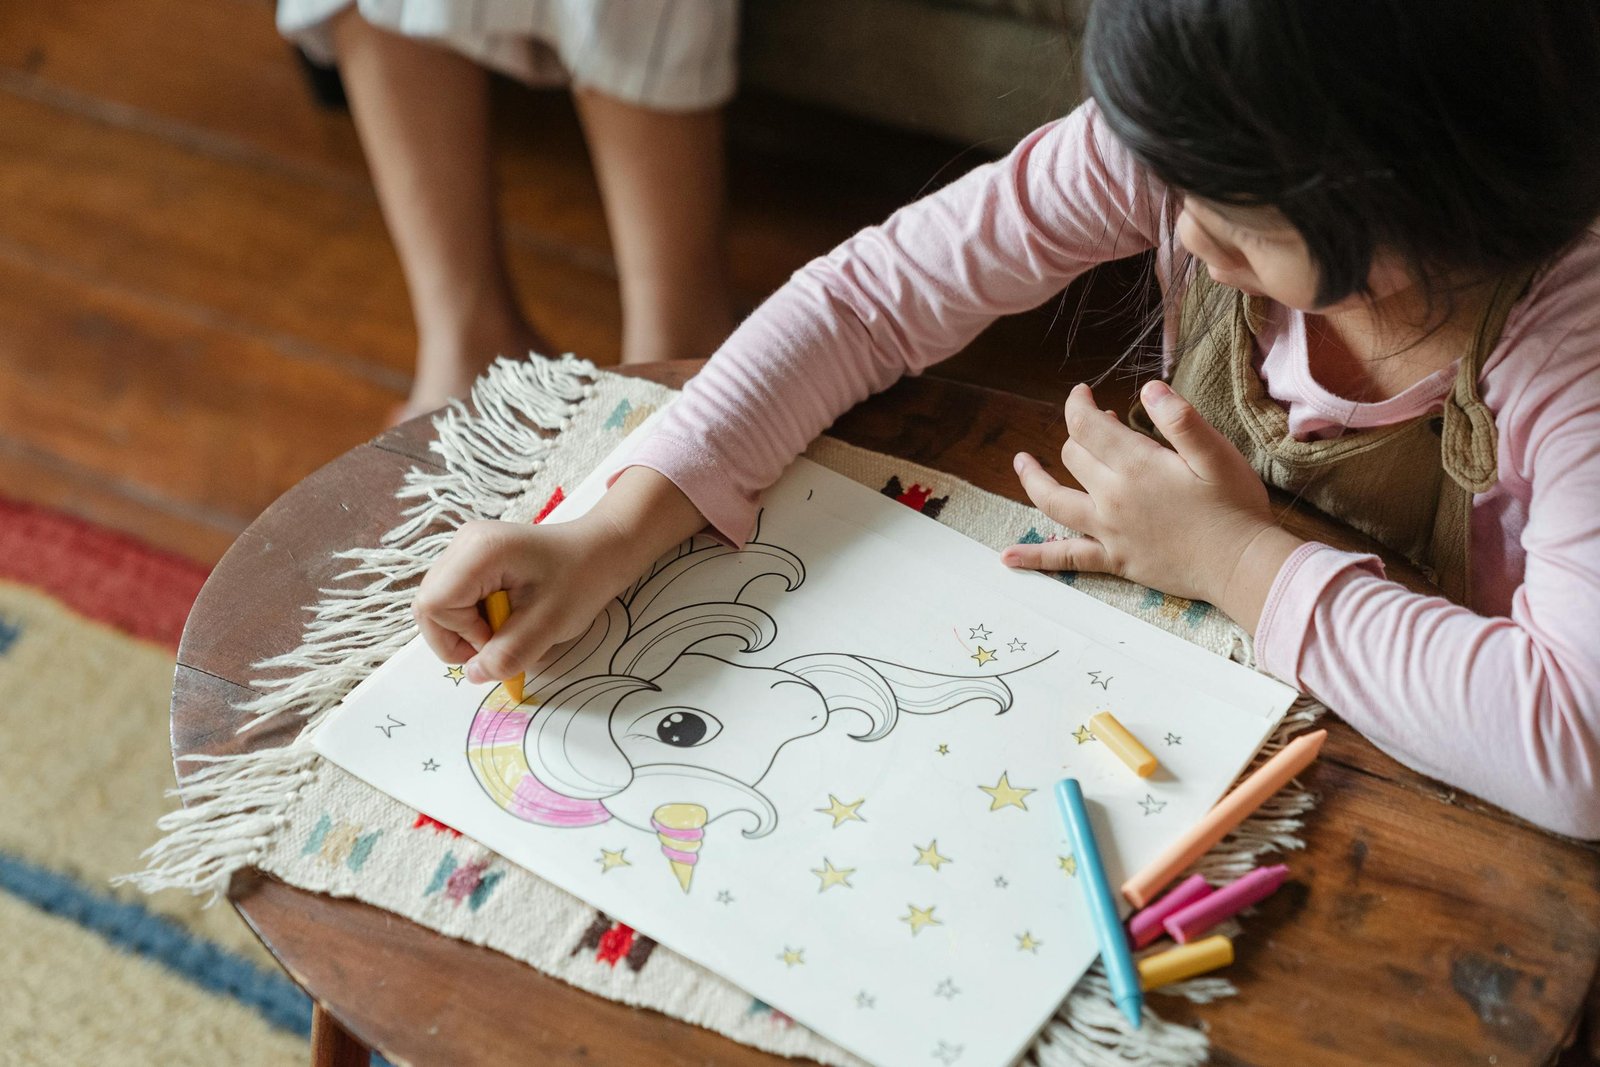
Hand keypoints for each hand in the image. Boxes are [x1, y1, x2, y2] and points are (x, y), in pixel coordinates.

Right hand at [412, 466, 708, 682]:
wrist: (602, 551)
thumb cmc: (582, 579)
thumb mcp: (550, 624)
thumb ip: (509, 653)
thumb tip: (474, 674)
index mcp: (480, 550)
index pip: (435, 606)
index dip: (462, 635)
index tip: (500, 640)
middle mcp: (464, 542)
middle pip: (430, 605)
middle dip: (459, 636)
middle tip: (501, 640)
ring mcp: (465, 548)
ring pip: (439, 604)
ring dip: (467, 628)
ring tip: (507, 626)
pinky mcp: (471, 559)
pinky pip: (454, 598)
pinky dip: (473, 617)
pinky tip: (505, 614)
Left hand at [1000, 381, 1302, 628]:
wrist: (1241, 565)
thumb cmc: (1234, 505)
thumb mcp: (1217, 453)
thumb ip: (1180, 420)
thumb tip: (1149, 388)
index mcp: (1135, 465)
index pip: (1087, 425)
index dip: (1078, 404)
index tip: (1083, 393)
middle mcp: (1111, 497)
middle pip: (1073, 456)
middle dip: (1079, 434)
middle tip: (1101, 425)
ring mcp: (1108, 531)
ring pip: (1053, 501)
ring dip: (1033, 480)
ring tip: (1021, 463)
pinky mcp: (1113, 560)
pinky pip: (1065, 557)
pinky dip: (1035, 558)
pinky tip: (1006, 559)